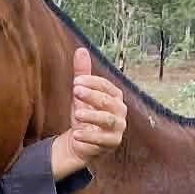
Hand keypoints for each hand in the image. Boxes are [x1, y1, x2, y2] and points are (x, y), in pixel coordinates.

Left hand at [50, 46, 126, 178]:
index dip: (93, 83)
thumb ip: (82, 73)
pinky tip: (76, 134)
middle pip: (108, 101)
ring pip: (108, 120)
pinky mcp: (112, 143)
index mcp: (114, 96)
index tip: (77, 81)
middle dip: (92, 96)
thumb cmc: (84, 115)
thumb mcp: (81, 94)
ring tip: (77, 114)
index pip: (106, 86)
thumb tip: (81, 50)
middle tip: (75, 91)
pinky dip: (90, 137)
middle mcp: (119, 111)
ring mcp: (117, 128)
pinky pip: (103, 140)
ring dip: (92, 116)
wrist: (81, 142)